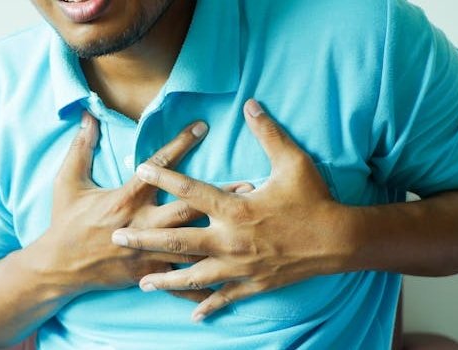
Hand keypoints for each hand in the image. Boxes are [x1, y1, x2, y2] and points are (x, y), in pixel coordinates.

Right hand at [34, 111, 251, 301]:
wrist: (57, 266)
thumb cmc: (64, 222)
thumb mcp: (67, 182)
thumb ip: (81, 148)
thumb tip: (88, 118)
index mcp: (124, 199)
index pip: (158, 168)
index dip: (180, 144)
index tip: (202, 127)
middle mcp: (141, 224)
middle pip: (187, 208)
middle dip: (218, 196)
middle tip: (248, 185)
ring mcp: (146, 252)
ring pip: (191, 243)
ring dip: (221, 234)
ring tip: (247, 224)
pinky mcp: (147, 273)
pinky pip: (180, 280)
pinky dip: (204, 283)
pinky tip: (230, 281)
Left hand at [111, 99, 350, 321]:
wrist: (339, 240)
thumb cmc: (314, 199)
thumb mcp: (293, 162)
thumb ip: (268, 133)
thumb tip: (251, 104)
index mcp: (235, 209)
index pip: (191, 191)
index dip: (163, 178)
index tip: (139, 170)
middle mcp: (230, 240)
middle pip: (177, 241)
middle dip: (144, 240)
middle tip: (117, 238)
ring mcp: (239, 266)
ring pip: (193, 276)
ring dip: (165, 280)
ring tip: (142, 282)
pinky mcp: (252, 284)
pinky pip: (224, 298)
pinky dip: (207, 307)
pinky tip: (191, 315)